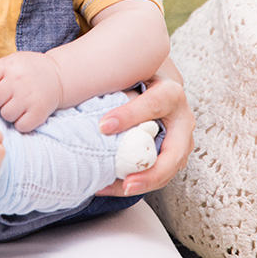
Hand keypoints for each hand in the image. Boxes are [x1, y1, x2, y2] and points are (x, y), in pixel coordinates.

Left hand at [0, 51, 63, 132]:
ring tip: (18, 105)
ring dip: (9, 113)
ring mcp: (29, 97)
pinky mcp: (39, 112)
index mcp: (8, 66)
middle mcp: (18, 81)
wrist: (58, 75)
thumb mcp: (11, 62)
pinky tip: (26, 113)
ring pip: (6, 115)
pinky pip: (20, 126)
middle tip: (9, 97)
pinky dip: (21, 123)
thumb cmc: (28, 70)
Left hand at [95, 61, 195, 195]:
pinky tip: (110, 185)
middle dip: (151, 171)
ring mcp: (182, 138)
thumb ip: (112, 75)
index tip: (103, 126)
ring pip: (169, 169)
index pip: (154, 104)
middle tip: (126, 183)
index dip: (131, 116)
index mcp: (170, 93)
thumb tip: (73, 78)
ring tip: (113, 189)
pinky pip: (160, 174)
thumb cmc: (135, 73)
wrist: (154, 77)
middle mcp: (182, 118)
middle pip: (174, 152)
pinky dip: (138, 181)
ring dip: (144, 183)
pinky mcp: (174, 152)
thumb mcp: (128, 68)